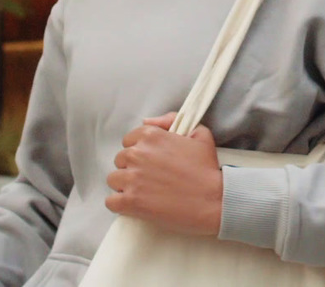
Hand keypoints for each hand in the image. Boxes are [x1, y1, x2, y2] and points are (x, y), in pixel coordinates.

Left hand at [105, 113, 222, 235]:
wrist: (213, 200)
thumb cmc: (207, 168)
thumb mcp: (199, 134)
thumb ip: (171, 120)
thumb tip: (147, 120)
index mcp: (151, 136)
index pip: (129, 141)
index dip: (139, 152)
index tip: (151, 162)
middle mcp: (137, 154)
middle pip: (120, 160)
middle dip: (132, 168)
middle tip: (150, 178)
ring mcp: (132, 178)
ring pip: (113, 180)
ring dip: (125, 186)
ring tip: (144, 192)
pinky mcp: (130, 201)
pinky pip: (111, 202)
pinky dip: (120, 204)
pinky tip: (135, 205)